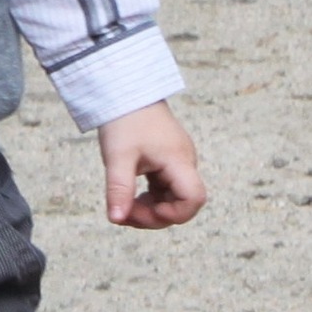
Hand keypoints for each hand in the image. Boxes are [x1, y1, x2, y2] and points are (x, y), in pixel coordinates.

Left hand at [97, 101, 205, 230]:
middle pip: (183, 204)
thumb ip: (119, 189)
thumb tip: (116, 219)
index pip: (194, 198)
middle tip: (123, 215)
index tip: (147, 209)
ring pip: (172, 199)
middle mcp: (184, 163)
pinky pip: (164, 190)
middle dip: (154, 217)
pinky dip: (149, 199)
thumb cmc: (124, 121)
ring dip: (150, 210)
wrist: (126, 91)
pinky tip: (130, 198)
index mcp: (178, 161)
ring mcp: (176, 163)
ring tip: (123, 207)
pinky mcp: (167, 162)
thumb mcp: (117, 157)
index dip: (175, 213)